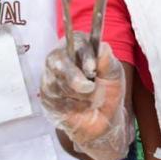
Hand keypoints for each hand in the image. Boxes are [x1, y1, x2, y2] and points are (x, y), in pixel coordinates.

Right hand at [40, 33, 131, 159]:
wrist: (105, 118)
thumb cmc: (108, 90)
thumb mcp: (114, 74)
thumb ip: (107, 61)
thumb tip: (103, 47)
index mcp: (78, 47)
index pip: (75, 42)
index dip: (83, 55)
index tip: (93, 68)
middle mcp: (60, 59)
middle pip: (57, 62)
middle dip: (74, 78)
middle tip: (89, 87)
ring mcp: (49, 78)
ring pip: (56, 84)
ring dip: (79, 96)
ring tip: (92, 98)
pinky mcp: (46, 98)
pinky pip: (55, 101)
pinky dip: (73, 107)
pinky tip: (81, 107)